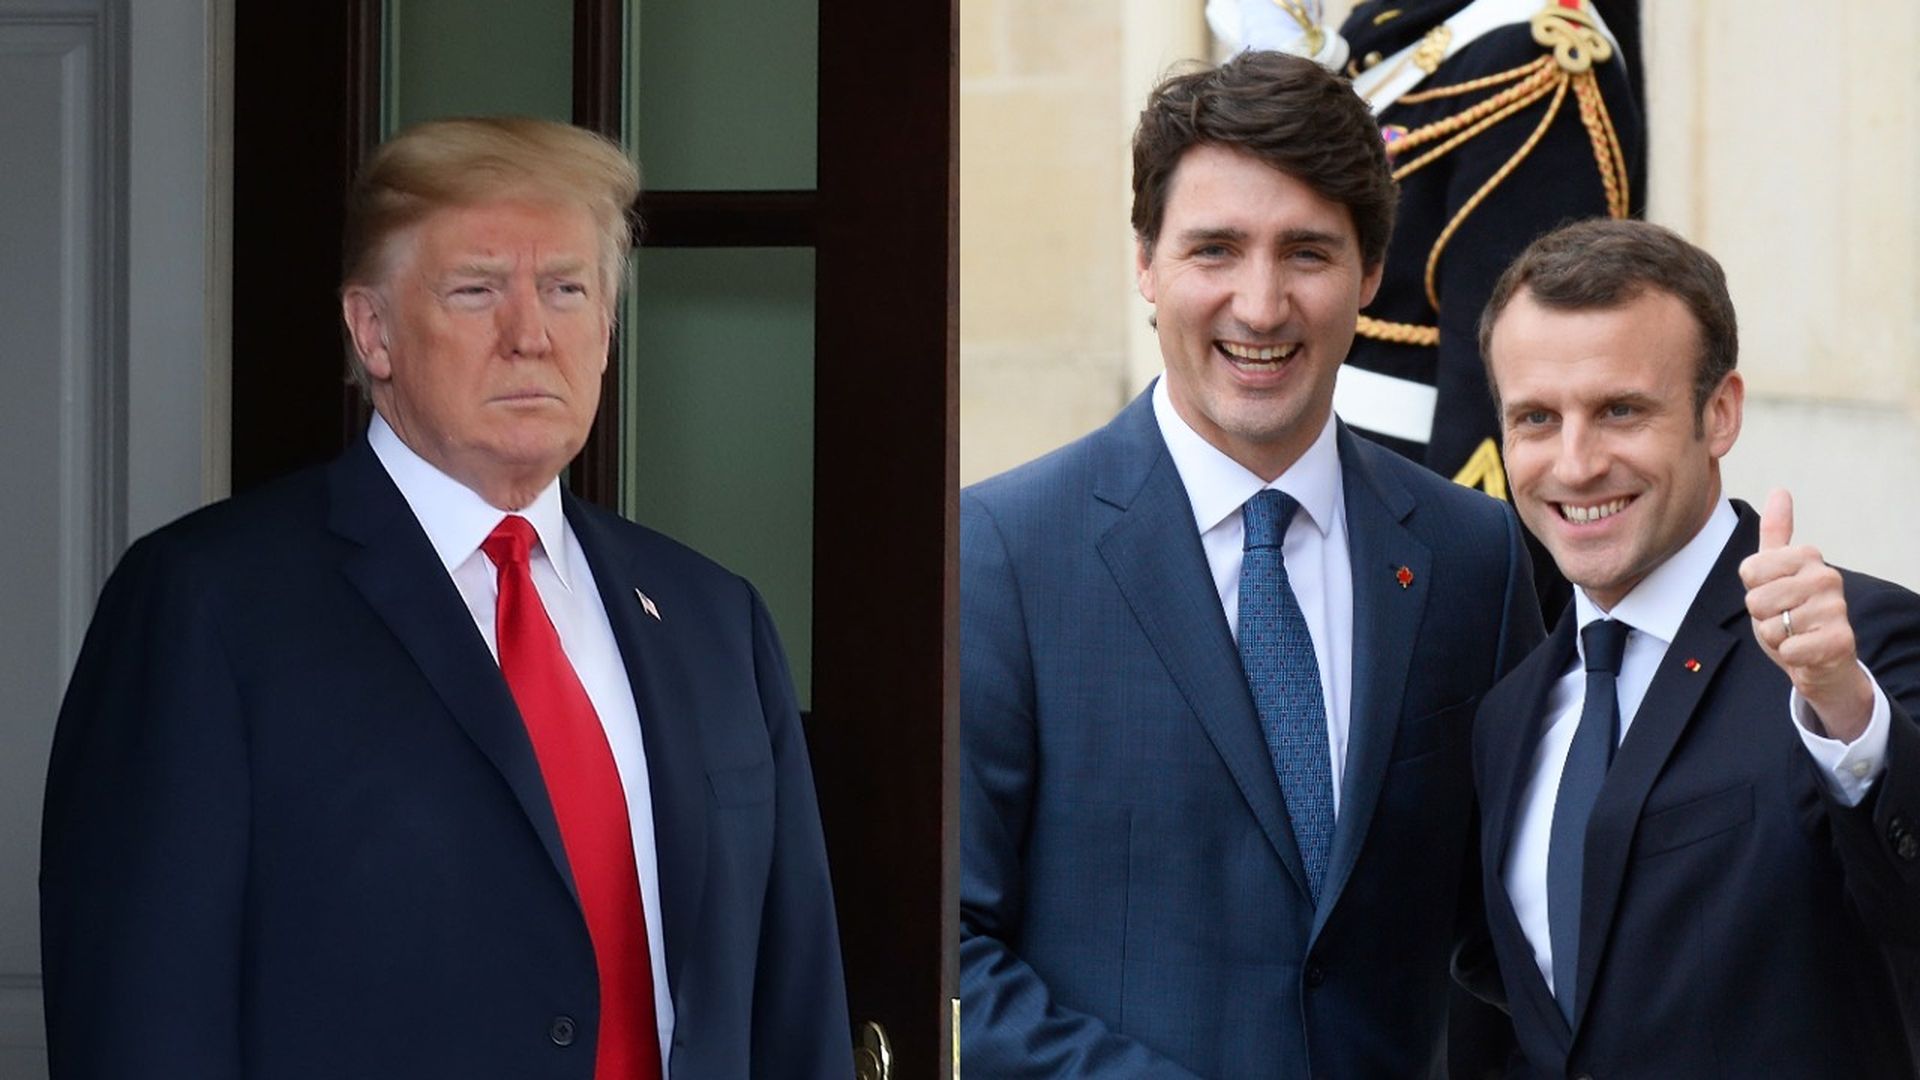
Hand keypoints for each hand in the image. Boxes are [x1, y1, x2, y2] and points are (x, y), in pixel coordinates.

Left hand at [1738, 489, 1872, 741]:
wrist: (1821, 659)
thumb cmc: (1793, 611)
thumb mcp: (1777, 570)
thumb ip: (1776, 533)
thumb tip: (1780, 490)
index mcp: (1807, 556)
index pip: (1749, 570)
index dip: (1753, 589)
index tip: (1774, 593)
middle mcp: (1826, 577)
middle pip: (1755, 599)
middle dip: (1762, 616)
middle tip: (1784, 618)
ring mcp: (1836, 608)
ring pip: (1770, 626)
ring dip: (1776, 637)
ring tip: (1795, 633)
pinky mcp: (1840, 640)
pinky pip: (1789, 648)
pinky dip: (1789, 655)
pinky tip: (1805, 651)